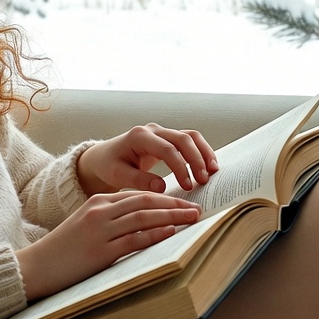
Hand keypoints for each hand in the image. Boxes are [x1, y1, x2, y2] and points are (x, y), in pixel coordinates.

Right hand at [14, 190, 200, 299]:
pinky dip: (154, 234)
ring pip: (143, 218)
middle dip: (173, 204)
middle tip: (197, 207)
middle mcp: (100, 211)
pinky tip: (170, 232)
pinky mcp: (101, 251)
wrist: (38, 265)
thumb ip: (112, 218)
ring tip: (192, 218)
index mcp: (98, 201)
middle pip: (144, 202)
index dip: (163, 197)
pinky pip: (133, 240)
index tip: (183, 201)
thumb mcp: (87, 223)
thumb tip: (143, 221)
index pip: (138, 194)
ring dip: (171, 217)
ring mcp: (100, 230)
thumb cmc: (65, 248)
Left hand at [77, 124, 217, 195]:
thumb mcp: (117, 174)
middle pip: (182, 139)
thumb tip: (162, 187)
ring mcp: (161, 133)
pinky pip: (189, 140)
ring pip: (189, 136)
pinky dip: (201, 151)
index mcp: (139, 137)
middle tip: (204, 181)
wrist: (105, 156)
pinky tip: (209, 166)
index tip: (188, 186)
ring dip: (203, 152)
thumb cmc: (110, 165)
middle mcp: (152, 130)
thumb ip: (138, 180)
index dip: (180, 167)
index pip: (166, 149)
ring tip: (213, 172)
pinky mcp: (167, 139)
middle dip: (196, 159)